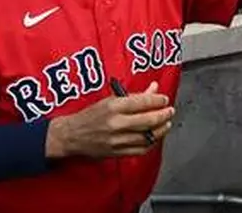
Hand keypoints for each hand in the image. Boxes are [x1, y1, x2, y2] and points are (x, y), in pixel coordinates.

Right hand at [45, 81, 173, 159]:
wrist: (71, 135)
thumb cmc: (90, 116)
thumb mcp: (110, 100)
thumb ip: (134, 96)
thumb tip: (154, 88)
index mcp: (113, 106)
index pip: (143, 102)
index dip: (158, 100)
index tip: (164, 99)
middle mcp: (115, 123)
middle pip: (148, 120)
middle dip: (164, 115)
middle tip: (170, 111)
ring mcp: (116, 140)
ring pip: (147, 136)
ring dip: (161, 130)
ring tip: (166, 123)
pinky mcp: (116, 152)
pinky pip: (140, 149)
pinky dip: (151, 143)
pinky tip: (155, 137)